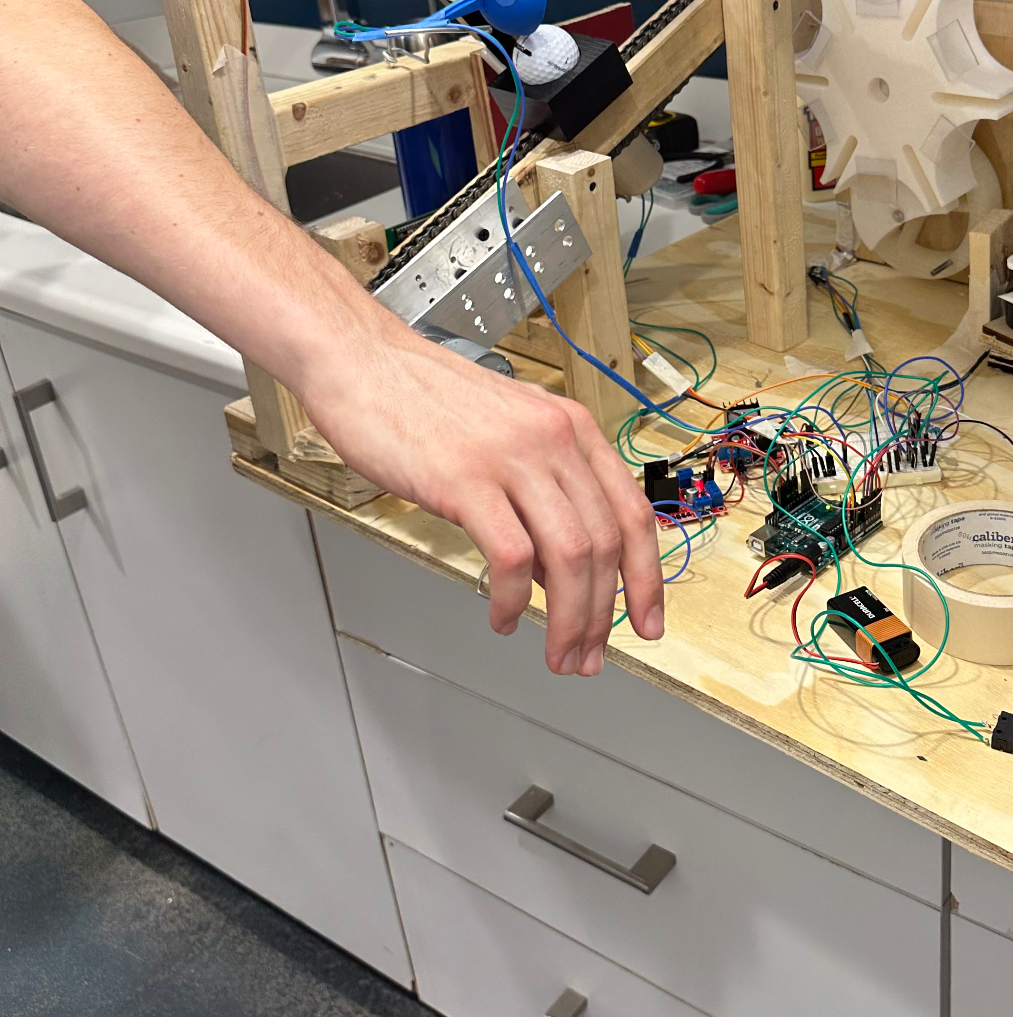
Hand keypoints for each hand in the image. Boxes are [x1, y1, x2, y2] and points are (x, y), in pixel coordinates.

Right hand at [303, 325, 663, 676]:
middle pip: (605, 543)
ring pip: (569, 555)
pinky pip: (510, 557)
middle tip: (587, 656)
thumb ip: (544, 494)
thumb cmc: (425, 399)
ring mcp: (511, 457)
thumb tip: (561, 568)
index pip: (632, 513)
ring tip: (555, 653)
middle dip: (603, 614)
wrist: (362, 360)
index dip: (647, 577)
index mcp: (572, 428)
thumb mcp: (509, 435)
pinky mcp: (464, 479)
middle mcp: (553, 439)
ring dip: (568, 619)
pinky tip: (501, 617)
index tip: (646, 621)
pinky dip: (511, 600)